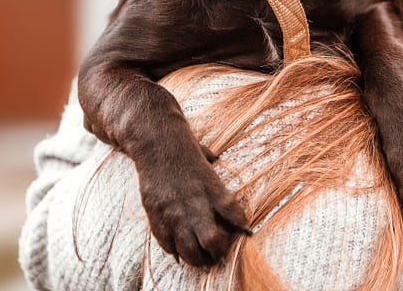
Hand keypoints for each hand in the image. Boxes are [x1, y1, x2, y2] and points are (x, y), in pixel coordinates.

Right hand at [138, 150, 250, 266]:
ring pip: (190, 250)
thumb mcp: (211, 166)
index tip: (244, 232)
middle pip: (212, 240)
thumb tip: (228, 190)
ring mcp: (174, 213)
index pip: (234, 215)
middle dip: (218, 251)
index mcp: (213, 188)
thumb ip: (218, 184)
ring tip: (202, 257)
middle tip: (220, 252)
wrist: (158, 144)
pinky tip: (181, 248)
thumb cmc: (186, 151)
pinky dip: (176, 250)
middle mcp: (195, 204)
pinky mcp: (157, 216)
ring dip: (198, 257)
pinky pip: (168, 245)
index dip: (241, 227)